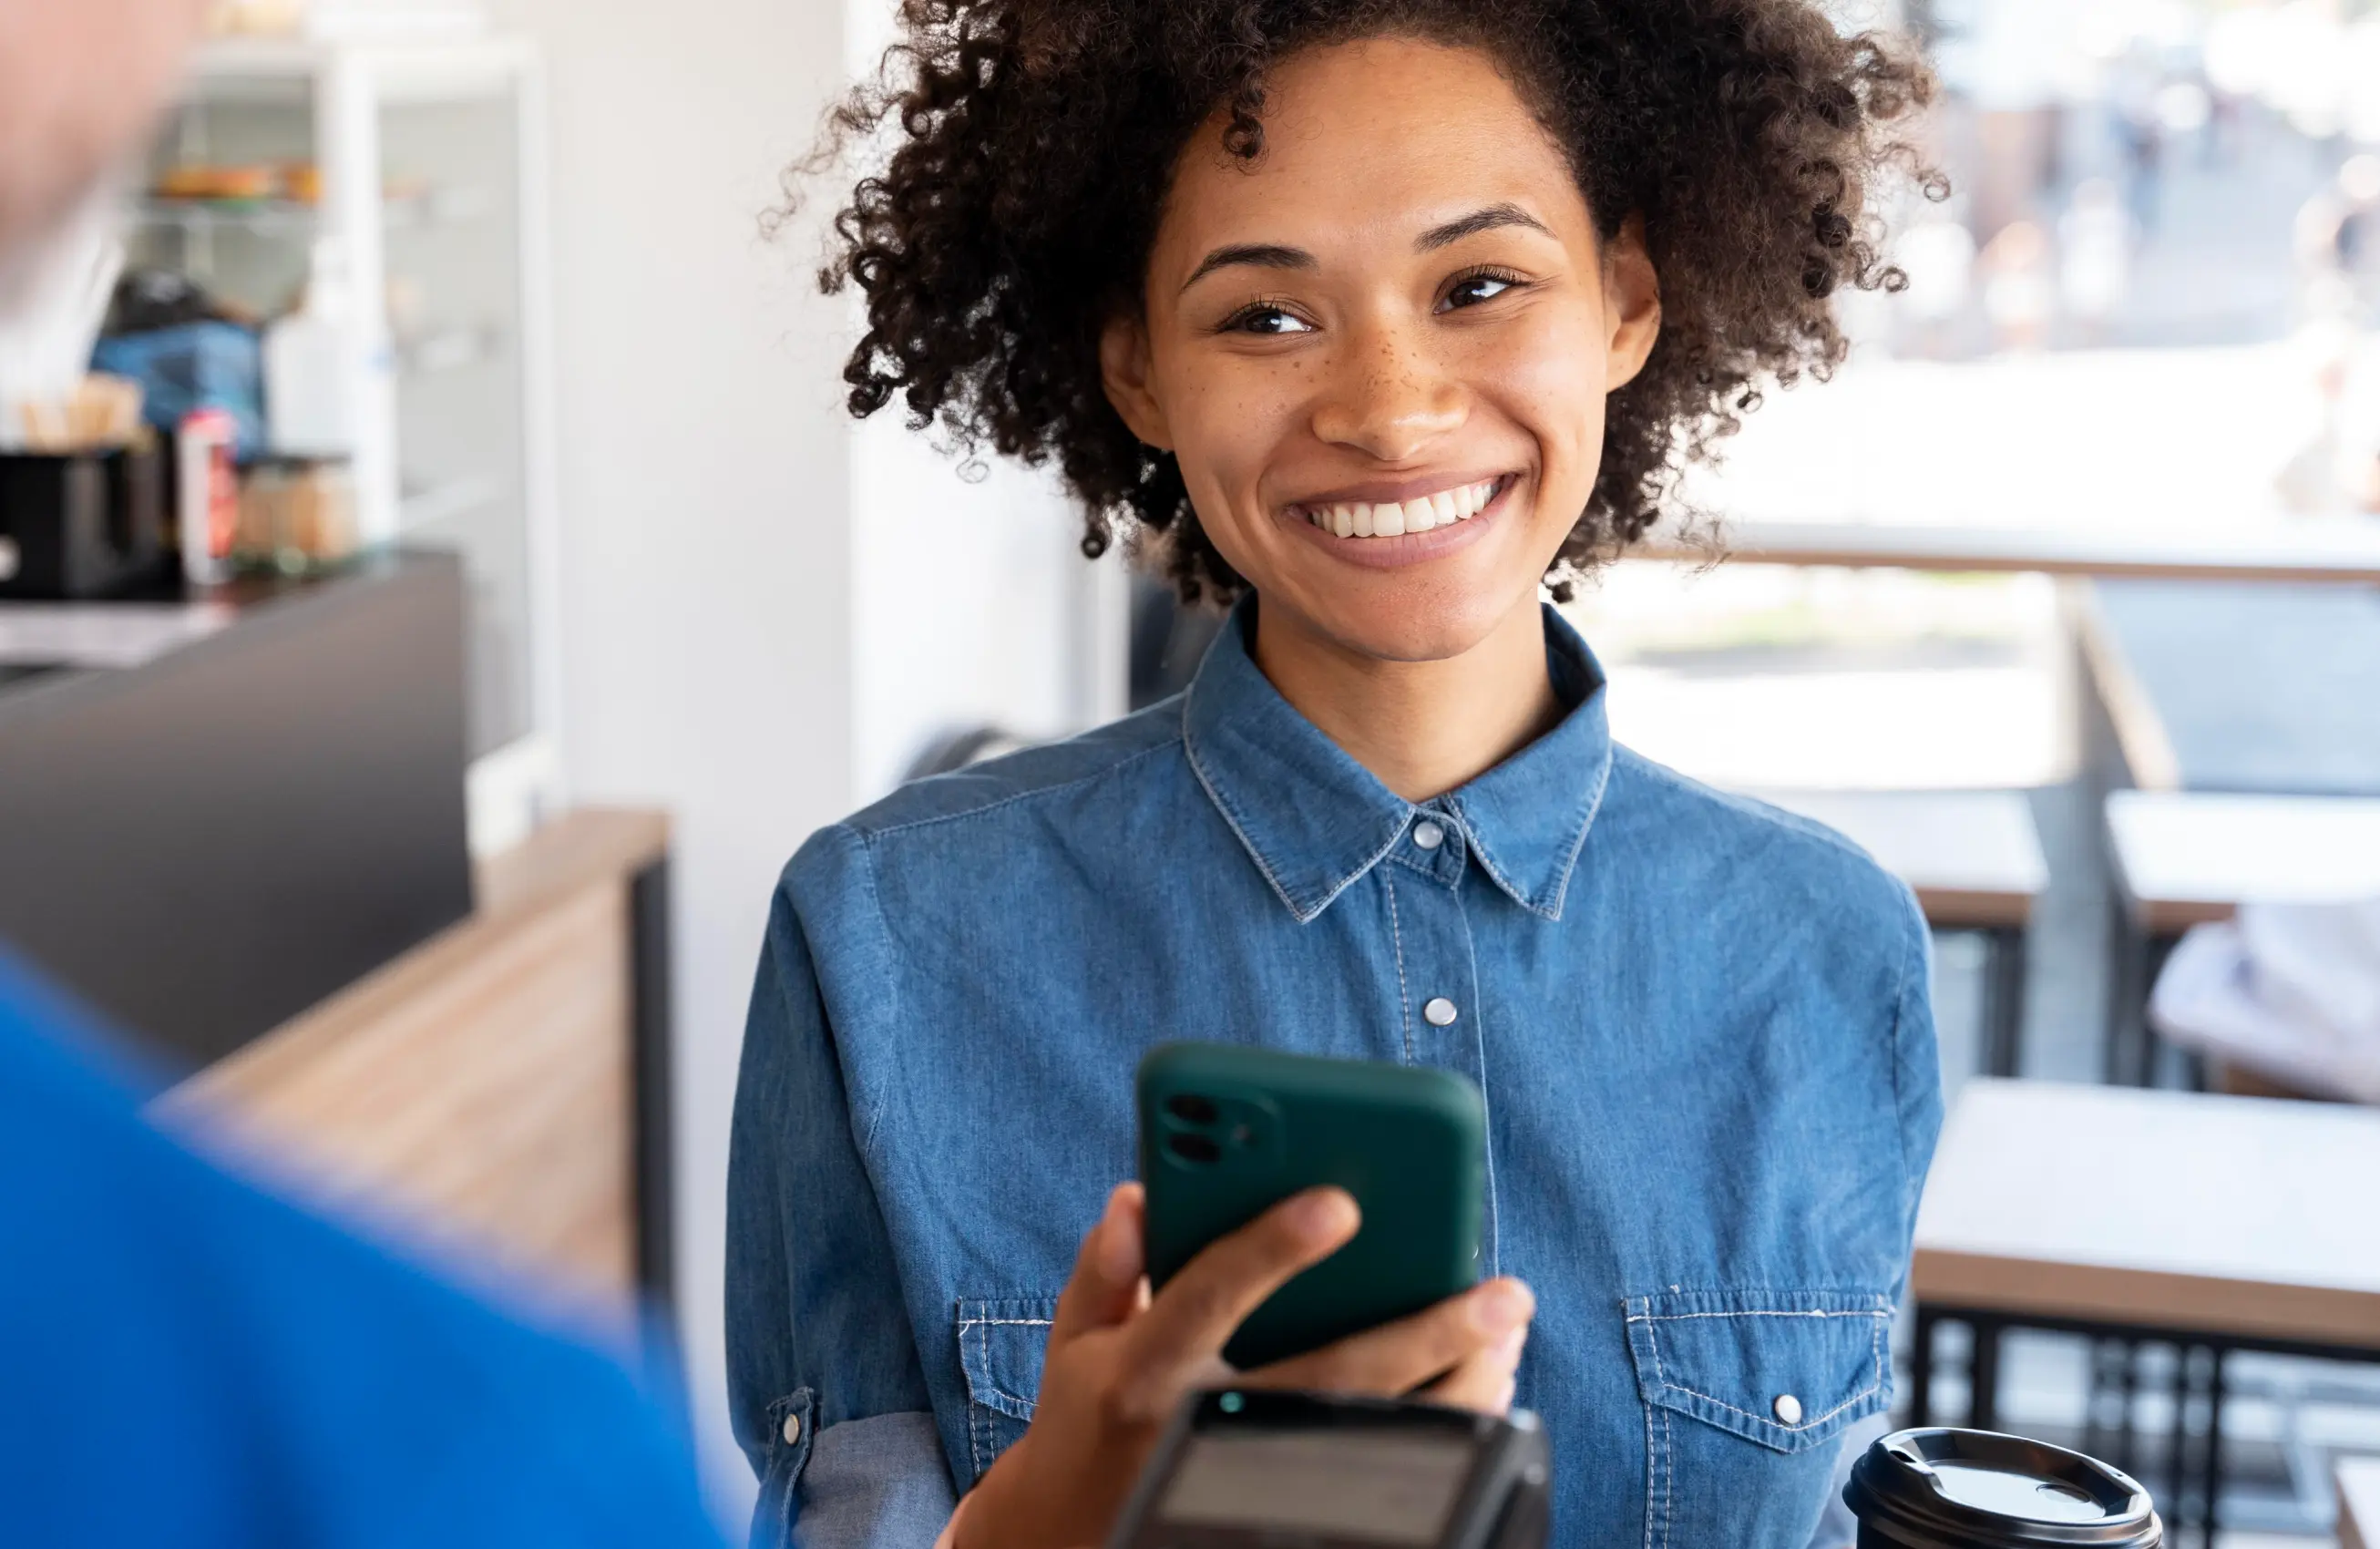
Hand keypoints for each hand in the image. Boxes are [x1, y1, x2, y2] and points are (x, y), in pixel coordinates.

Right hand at [952, 1182, 1533, 1548]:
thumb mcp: (1076, 1342)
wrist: (1073, 1545)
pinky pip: (1382, 1474)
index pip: (1210, 1295)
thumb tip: (1141, 1196)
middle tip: (1502, 1291)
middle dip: (1425, 1330)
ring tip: (1507, 1330)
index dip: (1270, 1248)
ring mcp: (1255, 1478)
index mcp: (1146, 1368)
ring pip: (1376, 1435)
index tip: (1339, 1201)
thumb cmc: (1088, 1422)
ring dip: (1456, 1386)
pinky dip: (1440, 1433)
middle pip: (1331, 1378)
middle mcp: (1206, 1427)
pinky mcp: (1289, 1510)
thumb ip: (1107, 1266)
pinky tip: (1482, 1385)